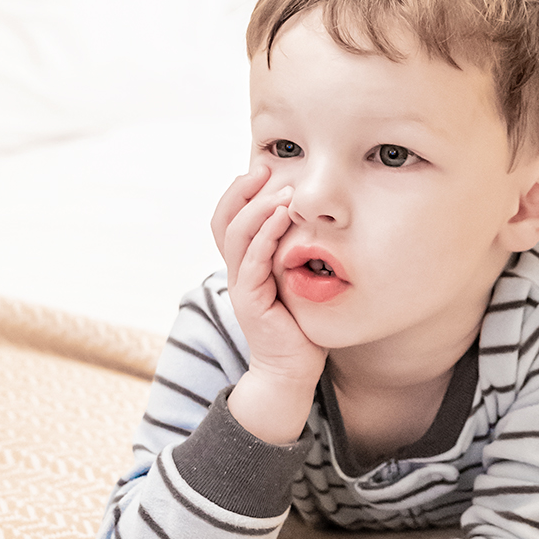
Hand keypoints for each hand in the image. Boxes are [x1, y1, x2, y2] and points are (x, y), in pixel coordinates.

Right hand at [211, 166, 325, 441]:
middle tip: (266, 167)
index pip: (229, 217)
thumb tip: (314, 215)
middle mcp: (237, 271)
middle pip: (224, 220)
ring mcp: (241, 286)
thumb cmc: (300, 325)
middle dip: (243, 190)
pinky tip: (280, 219)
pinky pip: (252, 262)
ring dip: (257, 209)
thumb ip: (294, 250)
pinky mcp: (251, 303)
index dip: (240, 191)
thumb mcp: (296, 278)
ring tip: (281, 190)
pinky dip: (264, 236)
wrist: (291, 371)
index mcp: (245, 263)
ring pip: (236, 237)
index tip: (263, 167)